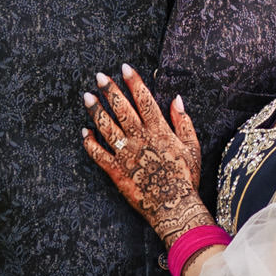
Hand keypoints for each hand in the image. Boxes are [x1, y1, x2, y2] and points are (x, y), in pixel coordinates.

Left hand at [82, 65, 210, 244]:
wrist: (174, 207)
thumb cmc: (185, 177)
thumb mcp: (192, 147)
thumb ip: (183, 122)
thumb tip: (176, 99)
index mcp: (159, 130)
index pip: (144, 99)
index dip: (133, 82)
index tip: (124, 68)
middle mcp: (140, 138)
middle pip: (122, 109)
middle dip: (110, 91)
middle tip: (99, 76)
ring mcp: (126, 154)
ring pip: (107, 127)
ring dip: (96, 111)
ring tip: (87, 96)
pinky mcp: (116, 171)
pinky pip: (98, 154)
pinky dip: (89, 142)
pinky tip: (84, 131)